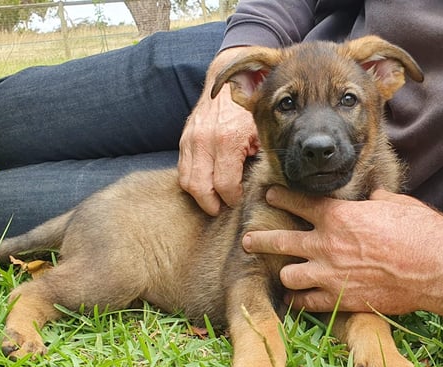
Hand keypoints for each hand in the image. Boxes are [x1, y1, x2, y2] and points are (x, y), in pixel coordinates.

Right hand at [178, 48, 258, 215]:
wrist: (225, 83)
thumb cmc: (247, 110)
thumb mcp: (260, 132)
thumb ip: (259, 157)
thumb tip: (259, 185)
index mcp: (228, 140)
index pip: (226, 186)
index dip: (233, 198)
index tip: (238, 199)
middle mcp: (205, 141)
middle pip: (201, 189)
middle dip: (212, 204)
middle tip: (222, 208)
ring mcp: (190, 141)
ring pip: (187, 182)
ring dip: (199, 196)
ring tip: (212, 199)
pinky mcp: (183, 141)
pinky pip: (181, 170)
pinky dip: (191, 182)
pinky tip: (204, 184)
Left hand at [242, 187, 442, 314]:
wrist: (435, 268)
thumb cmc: (419, 232)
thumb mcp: (394, 206)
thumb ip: (374, 201)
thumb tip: (372, 197)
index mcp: (338, 216)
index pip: (298, 203)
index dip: (280, 198)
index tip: (269, 195)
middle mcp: (325, 244)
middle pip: (279, 240)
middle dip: (259, 240)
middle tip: (247, 241)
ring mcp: (328, 273)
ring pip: (286, 275)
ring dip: (284, 274)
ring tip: (281, 274)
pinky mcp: (338, 298)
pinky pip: (305, 302)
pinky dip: (298, 301)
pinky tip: (293, 299)